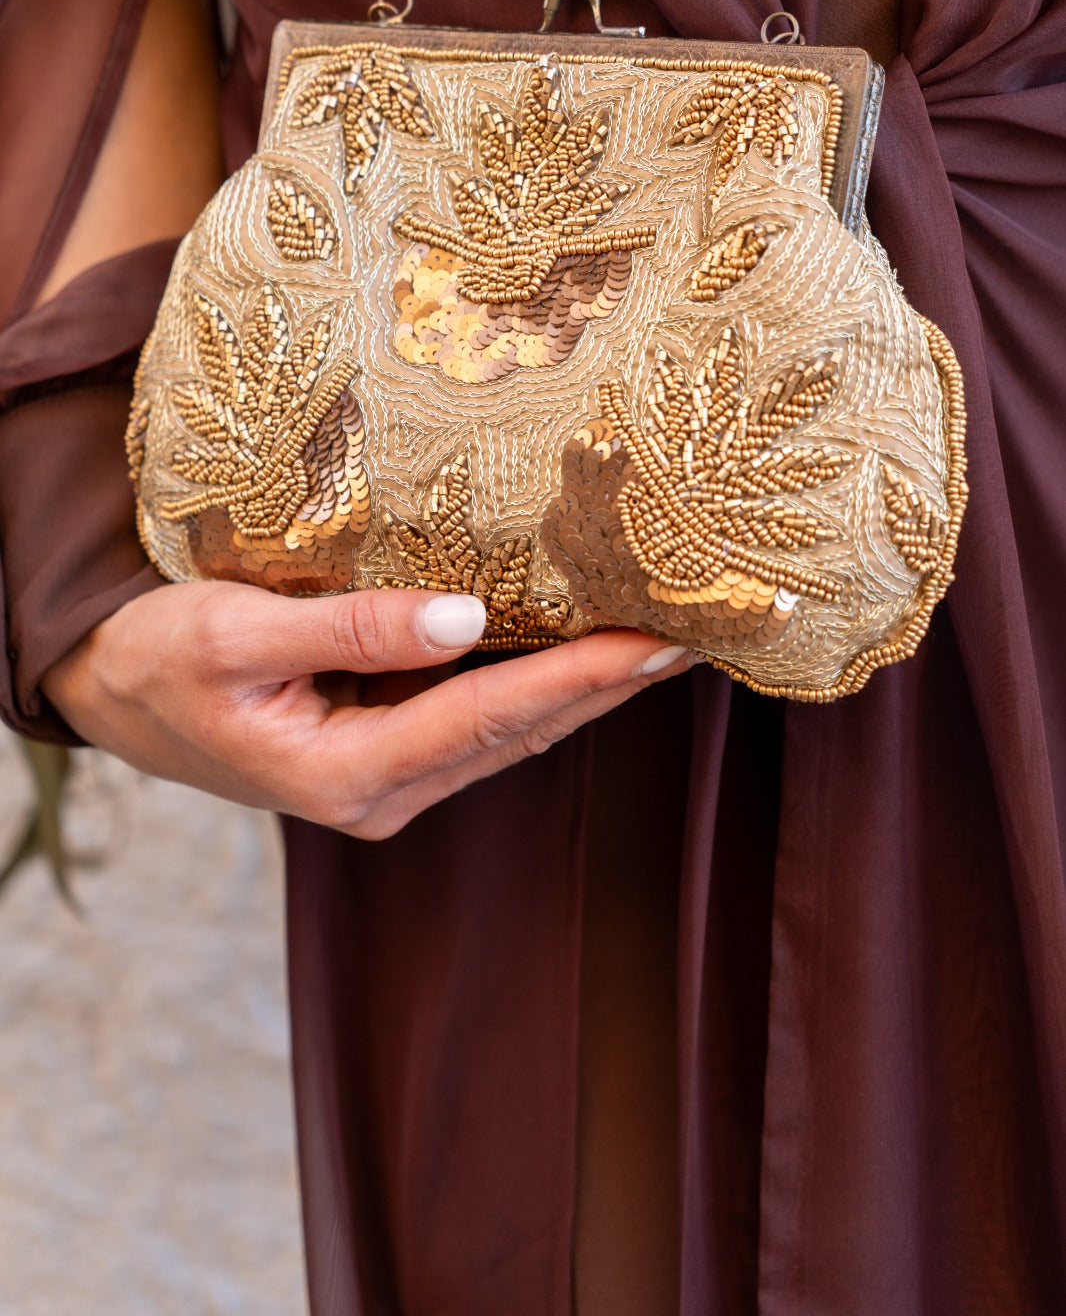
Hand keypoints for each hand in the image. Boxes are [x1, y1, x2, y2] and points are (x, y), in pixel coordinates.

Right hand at [42, 582, 694, 838]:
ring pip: (510, 729)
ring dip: (587, 685)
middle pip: (520, 731)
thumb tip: (465, 616)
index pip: (487, 718)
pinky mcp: (388, 748)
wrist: (114, 694)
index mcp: (346, 775)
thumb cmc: (158, 661)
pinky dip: (538, 681)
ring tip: (665, 635)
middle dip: (611, 684)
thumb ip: (351, 627)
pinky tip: (582, 646)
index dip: (579, 679)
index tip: (656, 643)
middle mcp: (383, 790)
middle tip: (701, 630)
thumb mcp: (237, 635)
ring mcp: (390, 776)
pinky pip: (480, 716)